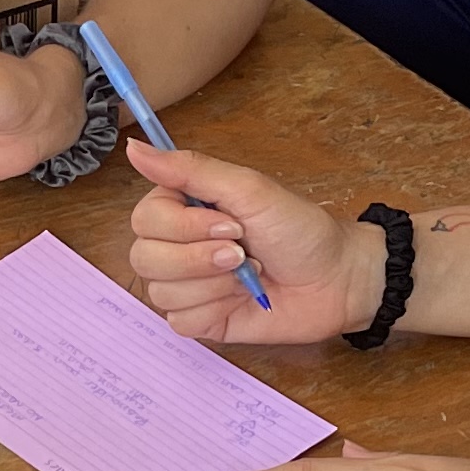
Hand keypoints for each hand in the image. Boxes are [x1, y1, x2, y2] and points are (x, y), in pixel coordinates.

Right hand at [123, 140, 373, 345]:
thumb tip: (134, 148)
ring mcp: (188, 285)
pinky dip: (215, 309)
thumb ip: (189, 170)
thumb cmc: (299, 229)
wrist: (336, 278)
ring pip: (161, 292)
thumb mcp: (248, 189)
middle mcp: (178, 246)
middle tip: (242, 253)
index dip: (181, 227)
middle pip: (144, 258)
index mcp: (183, 209)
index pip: (144, 220)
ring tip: (249, 274)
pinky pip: (180, 322)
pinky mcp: (201, 319)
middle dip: (197, 259)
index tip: (229, 224)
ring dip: (213, 284)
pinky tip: (243, 299)